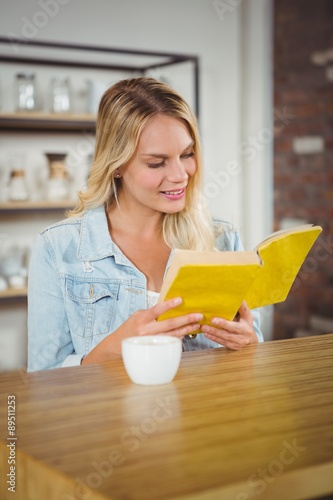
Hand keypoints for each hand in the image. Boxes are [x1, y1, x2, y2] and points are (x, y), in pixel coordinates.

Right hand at [82, 297, 202, 363]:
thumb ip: (151, 313)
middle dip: (185, 319)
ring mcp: (152, 341)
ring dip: (186, 329)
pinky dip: (180, 336)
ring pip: (173, 335)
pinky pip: (170, 341)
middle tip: (198, 315)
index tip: (180, 299)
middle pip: (169, 324)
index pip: (157, 310)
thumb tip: (168, 307)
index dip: (169, 305)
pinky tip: (187, 332)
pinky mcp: (155, 348)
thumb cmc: (129, 328)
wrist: (117, 345)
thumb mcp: (137, 316)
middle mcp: (147, 330)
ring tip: (197, 324)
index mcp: (142, 319)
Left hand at [201, 301, 257, 349]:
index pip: (238, 320)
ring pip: (225, 337)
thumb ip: (241, 306)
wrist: (250, 338)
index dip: (226, 321)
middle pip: (231, 330)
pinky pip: (223, 343)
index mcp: (247, 322)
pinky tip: (207, 334)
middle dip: (219, 327)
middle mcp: (245, 333)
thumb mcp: (246, 314)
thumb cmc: (245, 323)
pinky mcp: (234, 347)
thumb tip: (237, 296)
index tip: (214, 319)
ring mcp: (240, 342)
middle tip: (208, 323)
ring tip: (204, 328)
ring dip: (214, 333)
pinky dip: (214, 338)